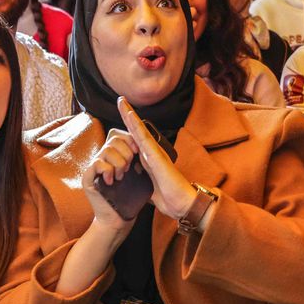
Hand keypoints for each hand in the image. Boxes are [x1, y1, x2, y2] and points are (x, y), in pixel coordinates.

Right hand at [81, 126, 142, 233]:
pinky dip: (108, 170)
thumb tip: (144, 142)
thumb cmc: (131, 197)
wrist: (120, 218)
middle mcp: (103, 158)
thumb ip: (137, 158)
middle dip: (126, 152)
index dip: (130, 140)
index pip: (118, 134)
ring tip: (121, 176)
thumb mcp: (138, 173)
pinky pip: (97, 163)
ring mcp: (94, 167)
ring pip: (106, 150)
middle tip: (129, 168)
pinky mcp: (88, 178)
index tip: (138, 152)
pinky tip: (112, 181)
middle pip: (114, 139)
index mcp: (115, 155)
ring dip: (119, 162)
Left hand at [118, 96, 195, 219]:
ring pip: (140, 131)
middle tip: (120, 99)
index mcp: (148, 160)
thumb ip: (140, 185)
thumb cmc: (169, 198)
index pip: (135, 140)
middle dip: (128, 115)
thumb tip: (130, 189)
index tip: (121, 115)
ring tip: (122, 101)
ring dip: (130, 116)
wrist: (183, 205)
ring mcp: (155, 153)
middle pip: (137, 130)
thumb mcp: (147, 191)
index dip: (128, 127)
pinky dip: (136, 127)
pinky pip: (144, 139)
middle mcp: (152, 153)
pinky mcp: (157, 157)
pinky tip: (130, 116)